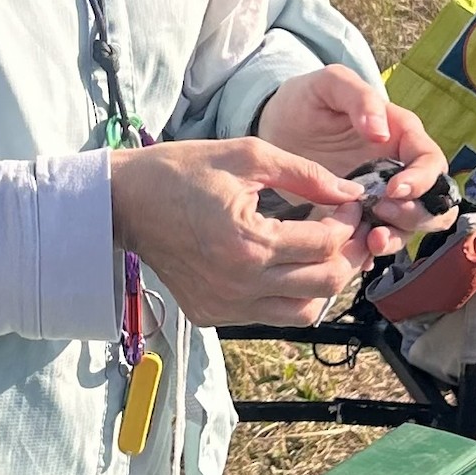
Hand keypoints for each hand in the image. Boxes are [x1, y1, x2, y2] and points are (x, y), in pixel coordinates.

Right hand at [110, 138, 372, 326]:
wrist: (125, 203)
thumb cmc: (182, 171)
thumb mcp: (248, 157)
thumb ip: (306, 175)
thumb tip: (351, 193)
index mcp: (249, 243)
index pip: (326, 244)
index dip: (348, 222)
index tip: (348, 204)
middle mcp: (239, 285)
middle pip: (325, 285)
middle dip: (347, 255)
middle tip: (348, 232)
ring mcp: (224, 306)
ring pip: (303, 312)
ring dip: (321, 283)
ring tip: (321, 253)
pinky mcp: (211, 315)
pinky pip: (268, 317)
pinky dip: (286, 295)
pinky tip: (283, 265)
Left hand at [254, 65, 454, 254]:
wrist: (273, 127)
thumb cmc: (306, 100)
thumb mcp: (328, 85)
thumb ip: (358, 97)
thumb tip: (381, 131)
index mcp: (401, 136)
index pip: (431, 162)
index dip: (421, 180)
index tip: (393, 190)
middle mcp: (398, 170)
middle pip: (432, 203)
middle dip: (415, 215)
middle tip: (380, 214)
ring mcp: (379, 198)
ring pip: (409, 228)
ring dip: (397, 238)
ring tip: (370, 240)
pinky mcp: (357, 219)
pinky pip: (375, 241)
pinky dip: (370, 252)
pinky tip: (354, 253)